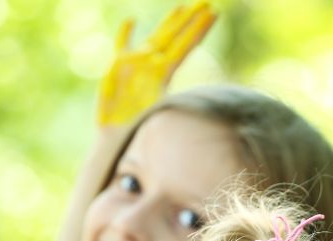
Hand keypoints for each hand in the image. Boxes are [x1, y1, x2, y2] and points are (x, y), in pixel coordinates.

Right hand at [97, 2, 216, 126]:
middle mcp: (153, 64)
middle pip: (176, 36)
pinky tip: (132, 21)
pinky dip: (125, 33)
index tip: (214, 13)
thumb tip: (187, 102)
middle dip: (190, 19)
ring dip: (169, 23)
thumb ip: (169, 102)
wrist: (121, 135)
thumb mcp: (159, 113)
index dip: (197, 29)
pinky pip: (122, 45)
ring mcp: (137, 63)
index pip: (185, 45)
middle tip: (206, 2)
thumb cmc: (141, 127)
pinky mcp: (118, 67)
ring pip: (156, 37)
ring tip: (182, 8)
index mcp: (164, 72)